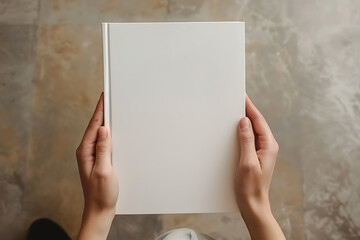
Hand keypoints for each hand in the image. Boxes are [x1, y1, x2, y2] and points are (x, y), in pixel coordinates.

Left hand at [76, 93, 118, 239]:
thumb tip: (103, 129)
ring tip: (112, 110)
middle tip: (109, 98)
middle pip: (95, 127)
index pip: (93, 126)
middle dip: (102, 112)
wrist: (100, 209)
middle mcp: (86, 152)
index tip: (103, 97)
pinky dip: (108, 134)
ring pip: (99, 134)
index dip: (99, 110)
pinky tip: (114, 131)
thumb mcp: (104, 170)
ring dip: (105, 122)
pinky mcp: (98, 160)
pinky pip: (103, 142)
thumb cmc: (101, 193)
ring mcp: (92, 156)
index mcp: (85, 152)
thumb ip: (103, 149)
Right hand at [235, 95, 284, 239]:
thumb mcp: (247, 162)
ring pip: (253, 130)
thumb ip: (246, 140)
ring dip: (245, 120)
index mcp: (269, 146)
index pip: (258, 120)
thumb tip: (244, 121)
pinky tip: (235, 129)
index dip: (250, 107)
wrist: (253, 204)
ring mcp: (263, 151)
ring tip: (235, 109)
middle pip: (257, 123)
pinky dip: (242, 130)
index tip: (242, 96)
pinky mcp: (256, 156)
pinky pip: (250, 138)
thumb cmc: (250, 187)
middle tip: (237, 99)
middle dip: (247, 110)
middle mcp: (268, 146)